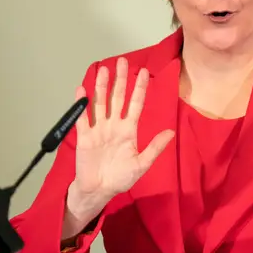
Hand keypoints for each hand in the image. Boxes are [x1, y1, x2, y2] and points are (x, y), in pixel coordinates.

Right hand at [69, 57, 174, 211]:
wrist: (99, 190)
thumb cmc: (121, 178)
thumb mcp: (142, 164)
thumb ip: (155, 147)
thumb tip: (171, 132)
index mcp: (128, 129)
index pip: (135, 104)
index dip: (139, 88)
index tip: (143, 72)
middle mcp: (114, 124)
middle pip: (117, 97)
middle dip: (121, 79)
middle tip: (123, 61)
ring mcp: (98, 129)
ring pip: (100, 102)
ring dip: (101, 86)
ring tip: (104, 70)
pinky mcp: (84, 136)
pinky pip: (83, 117)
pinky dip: (81, 104)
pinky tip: (81, 90)